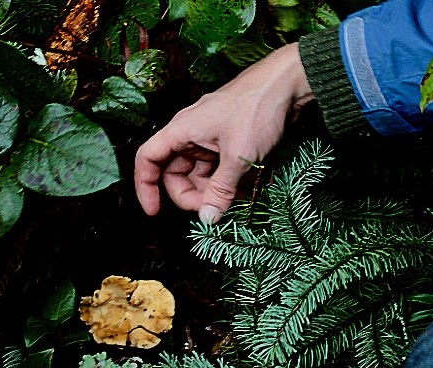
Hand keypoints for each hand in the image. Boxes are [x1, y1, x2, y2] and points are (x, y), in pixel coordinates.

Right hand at [134, 43, 313, 222]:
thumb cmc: (258, 108)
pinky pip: (217, 169)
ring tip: (234, 200)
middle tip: (213, 210)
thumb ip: (221, 190)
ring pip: (198, 175)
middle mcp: (191, 134)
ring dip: (212, 191)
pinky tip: (242, 191)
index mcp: (181, 131)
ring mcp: (209, 139)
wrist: (288, 85)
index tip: (155, 211)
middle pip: (175, 174)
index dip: (145, 187)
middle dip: (190, 196)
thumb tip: (208, 218)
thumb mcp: (239, 156)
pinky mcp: (228, 142)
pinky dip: (225, 182)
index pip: (148, 159)